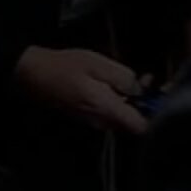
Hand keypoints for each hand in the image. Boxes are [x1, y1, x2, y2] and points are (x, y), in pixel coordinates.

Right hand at [15, 46, 147, 134]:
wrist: (32, 74)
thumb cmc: (63, 66)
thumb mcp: (97, 63)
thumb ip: (123, 77)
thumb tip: (140, 89)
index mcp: (106, 109)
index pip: (142, 127)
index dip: (155, 113)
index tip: (158, 96)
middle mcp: (101, 121)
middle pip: (134, 122)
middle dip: (143, 102)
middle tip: (145, 79)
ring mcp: (92, 121)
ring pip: (122, 117)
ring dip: (130, 100)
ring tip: (130, 79)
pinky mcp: (86, 116)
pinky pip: (109, 113)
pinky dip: (116, 101)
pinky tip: (112, 83)